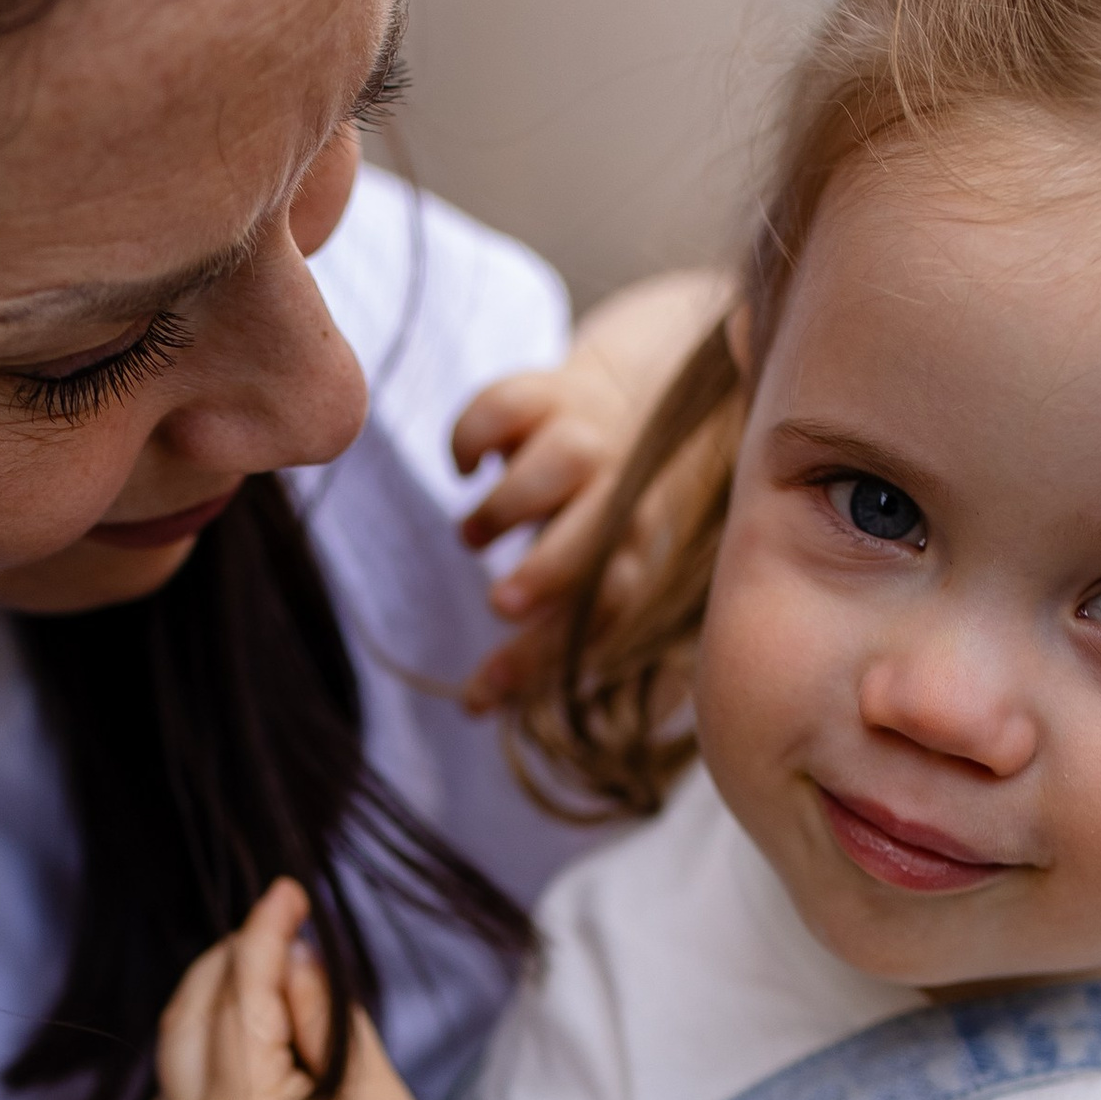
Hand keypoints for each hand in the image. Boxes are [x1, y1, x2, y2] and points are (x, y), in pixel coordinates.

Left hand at [145, 880, 454, 1099]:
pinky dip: (197, 1067)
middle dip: (229, 964)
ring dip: (210, 1012)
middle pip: (189, 1016)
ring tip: (265, 992)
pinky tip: (242, 1059)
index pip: (243, 995)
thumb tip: (285, 956)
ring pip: (173, 1056)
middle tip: (275, 933)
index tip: (286, 892)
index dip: (264, 933)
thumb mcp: (367, 1082)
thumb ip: (320, 1010)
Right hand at [453, 270, 729, 715]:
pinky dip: (472, 437)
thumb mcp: (580, 579)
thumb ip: (536, 640)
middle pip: (596, 532)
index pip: (599, 611)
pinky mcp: (544, 393)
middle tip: (500, 606)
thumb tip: (473, 706)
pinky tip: (465, 467)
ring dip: (507, 506)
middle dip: (548, 572)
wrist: (635, 393)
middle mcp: (617, 494)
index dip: (541, 656)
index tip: (480, 695)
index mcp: (630, 552)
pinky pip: (506, 404)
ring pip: (560, 462)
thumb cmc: (591, 516)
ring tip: (473, 538)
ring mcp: (584, 439)